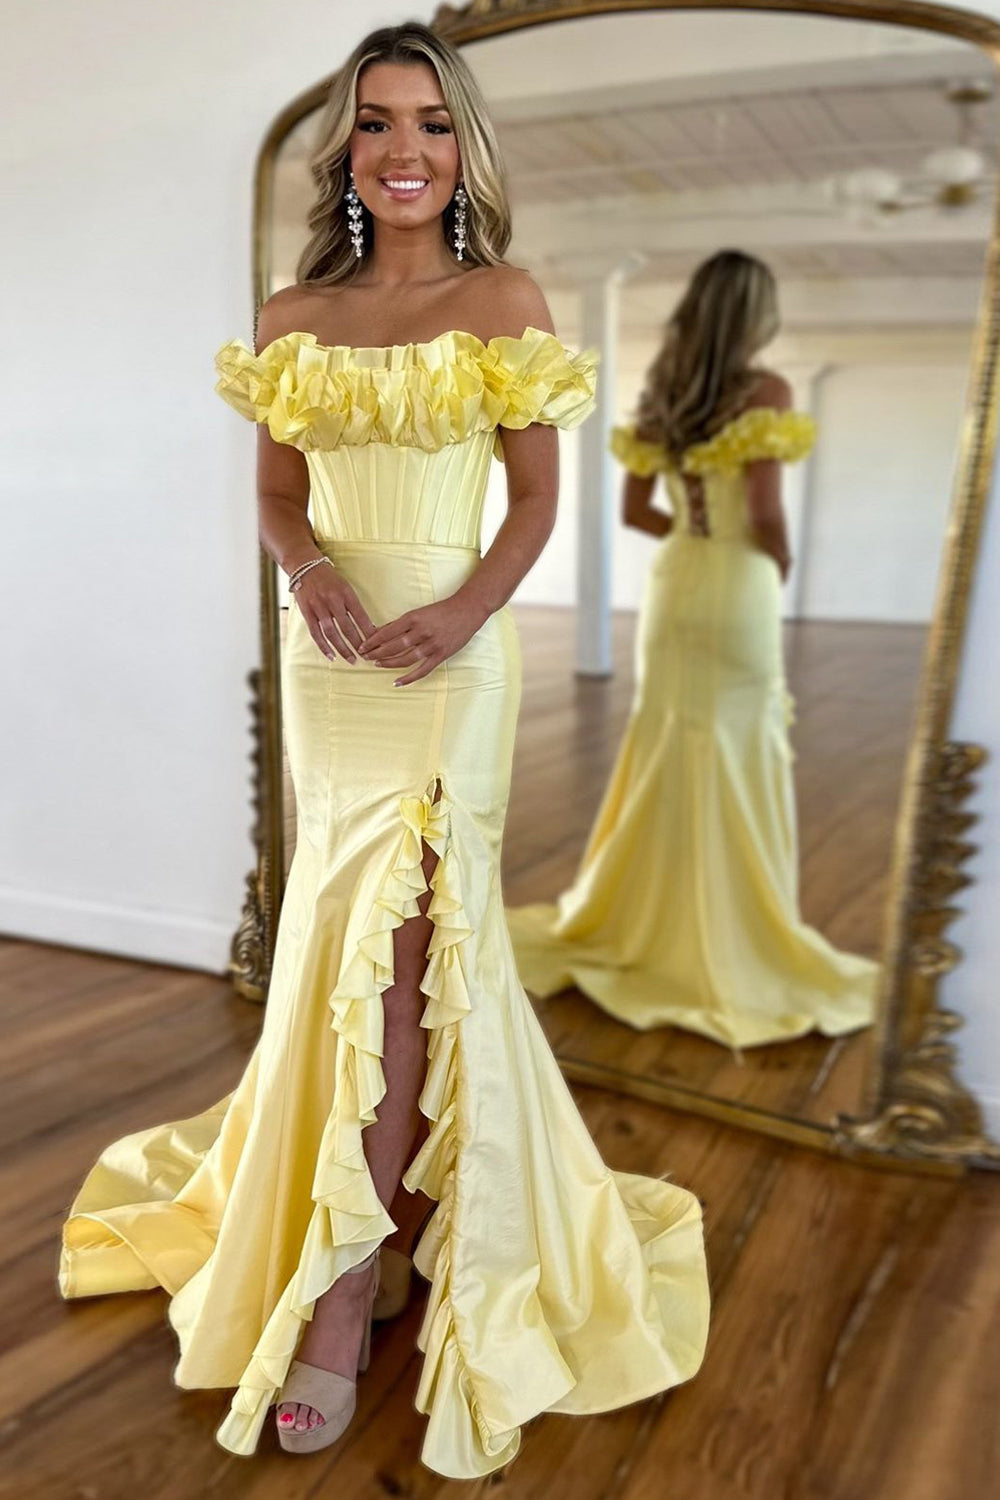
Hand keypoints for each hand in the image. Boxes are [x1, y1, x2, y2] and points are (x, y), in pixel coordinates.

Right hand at [293, 560, 376, 662]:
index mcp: (346, 593)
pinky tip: (332, 656)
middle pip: (347, 627)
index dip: (369, 632)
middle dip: (358, 644)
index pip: (361, 616)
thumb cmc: (329, 579)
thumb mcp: (346, 587)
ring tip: (352, 659)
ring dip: (342, 648)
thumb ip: (354, 605)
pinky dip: (324, 647)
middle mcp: (332, 600)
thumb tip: (368, 626)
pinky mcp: (307, 612)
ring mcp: (318, 607)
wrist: (306, 567)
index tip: (377, 644)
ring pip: (332, 633)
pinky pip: (316, 633)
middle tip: (367, 657)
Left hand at [357, 594, 486, 685]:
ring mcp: (432, 645)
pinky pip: (422, 670)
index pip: (387, 632)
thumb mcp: (419, 612)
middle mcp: (421, 632)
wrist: (467, 610)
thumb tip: (380, 631)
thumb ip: (401, 623)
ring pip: (405, 659)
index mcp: (413, 618)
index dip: (372, 641)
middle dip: (376, 653)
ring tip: (377, 665)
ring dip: (389, 663)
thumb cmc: (442, 610)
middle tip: (365, 657)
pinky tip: (397, 682)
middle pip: (393, 646)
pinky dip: (409, 678)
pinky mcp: (441, 655)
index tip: (362, 646)